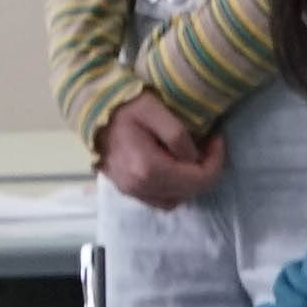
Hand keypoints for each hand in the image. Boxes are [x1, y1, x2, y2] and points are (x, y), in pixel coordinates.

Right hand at [96, 100, 221, 207]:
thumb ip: (178, 136)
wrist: (89, 111)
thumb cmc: (123, 106)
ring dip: (189, 182)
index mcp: (149, 169)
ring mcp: (131, 192)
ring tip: (191, 157)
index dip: (215, 160)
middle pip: (189, 192)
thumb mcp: (154, 110)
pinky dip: (172, 189)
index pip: (198, 179)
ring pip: (175, 200)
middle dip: (206, 170)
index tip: (217, 138)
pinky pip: (159, 200)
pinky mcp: (126, 190)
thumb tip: (194, 157)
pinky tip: (173, 167)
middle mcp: (140, 187)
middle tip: (208, 145)